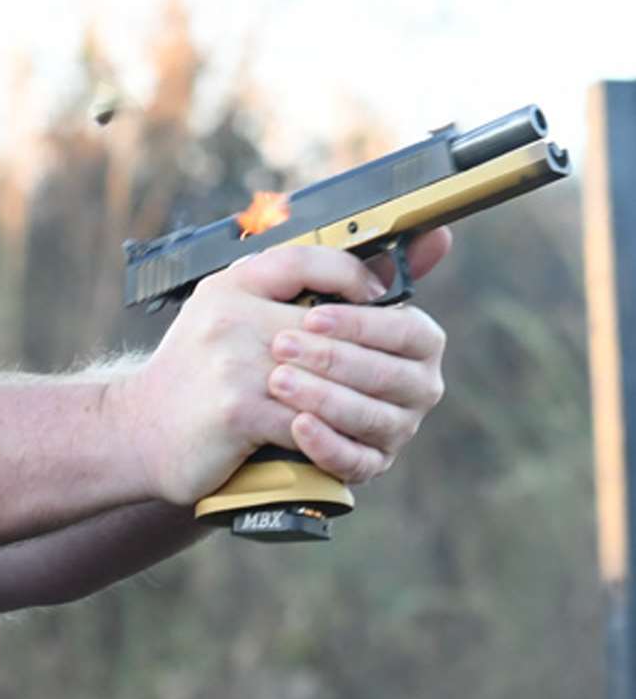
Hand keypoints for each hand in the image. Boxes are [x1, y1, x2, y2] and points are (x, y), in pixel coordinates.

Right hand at [110, 227, 450, 504]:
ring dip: (350, 398)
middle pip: (328, 326)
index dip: (350, 275)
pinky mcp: (238, 412)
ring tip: (366, 407)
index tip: (375, 297)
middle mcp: (230, 316)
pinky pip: (306, 421)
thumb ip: (278, 289)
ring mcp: (233, 364)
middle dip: (363, 352)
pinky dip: (326, 433)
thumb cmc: (191, 375)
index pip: (305, 259)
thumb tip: (360, 278)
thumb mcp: (222, 313)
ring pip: (325, 378)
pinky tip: (333, 436)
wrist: (136, 429)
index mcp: (230, 286)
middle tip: (387, 368)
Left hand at [266, 228, 450, 482]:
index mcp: (417, 342)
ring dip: (325, 398)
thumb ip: (367, 265)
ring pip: (371, 418)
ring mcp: (396, 429)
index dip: (362, 324)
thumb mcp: (322, 296)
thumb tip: (438, 234)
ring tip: (279, 381)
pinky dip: (327, 444)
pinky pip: (355, 461)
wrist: (260, 397)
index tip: (313, 314)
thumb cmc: (299, 336)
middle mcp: (416, 387)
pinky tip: (297, 426)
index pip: (407, 331)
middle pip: (388, 376)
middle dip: (333, 359)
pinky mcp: (369, 465)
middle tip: (282, 346)